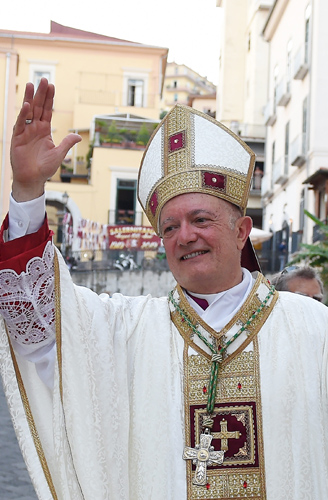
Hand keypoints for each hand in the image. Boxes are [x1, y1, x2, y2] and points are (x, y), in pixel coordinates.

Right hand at [11, 78, 81, 200]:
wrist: (32, 179)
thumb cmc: (45, 168)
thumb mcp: (59, 154)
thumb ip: (67, 143)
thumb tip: (78, 136)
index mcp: (45, 130)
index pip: (47, 111)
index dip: (50, 99)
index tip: (52, 86)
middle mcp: (35, 128)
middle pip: (38, 107)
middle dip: (41, 93)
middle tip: (44, 79)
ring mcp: (26, 132)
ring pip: (28, 111)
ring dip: (30, 98)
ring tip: (31, 84)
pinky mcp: (18, 138)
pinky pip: (21, 124)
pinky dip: (23, 115)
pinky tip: (27, 105)